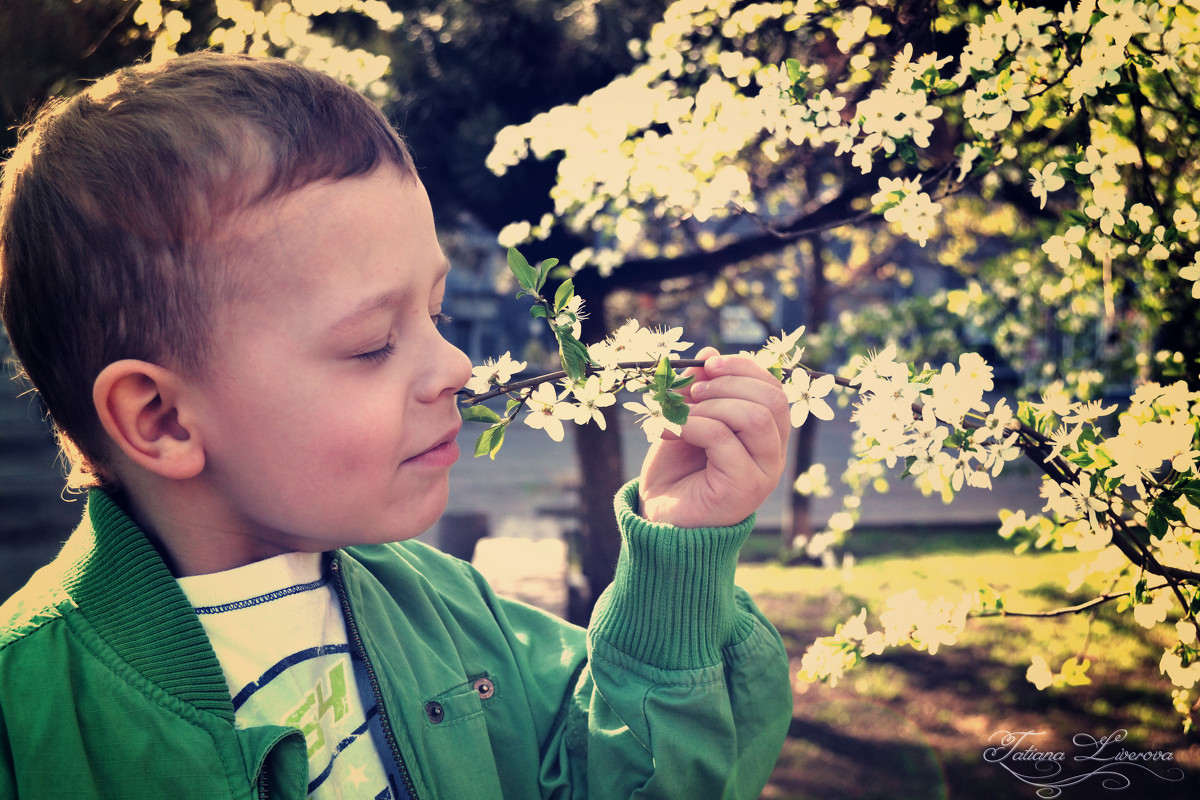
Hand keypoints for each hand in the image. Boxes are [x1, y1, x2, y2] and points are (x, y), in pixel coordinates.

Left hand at [638, 347, 789, 527]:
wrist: (659, 517)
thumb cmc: (676, 470)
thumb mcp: (688, 419)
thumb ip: (701, 390)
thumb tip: (709, 355)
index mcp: (766, 435)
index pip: (774, 389)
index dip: (744, 367)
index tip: (707, 363)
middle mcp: (773, 454)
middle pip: (773, 399)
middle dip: (728, 383)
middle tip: (692, 391)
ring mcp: (762, 473)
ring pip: (755, 417)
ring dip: (712, 405)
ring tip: (680, 413)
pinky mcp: (743, 489)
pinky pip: (723, 439)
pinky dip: (691, 426)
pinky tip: (667, 432)